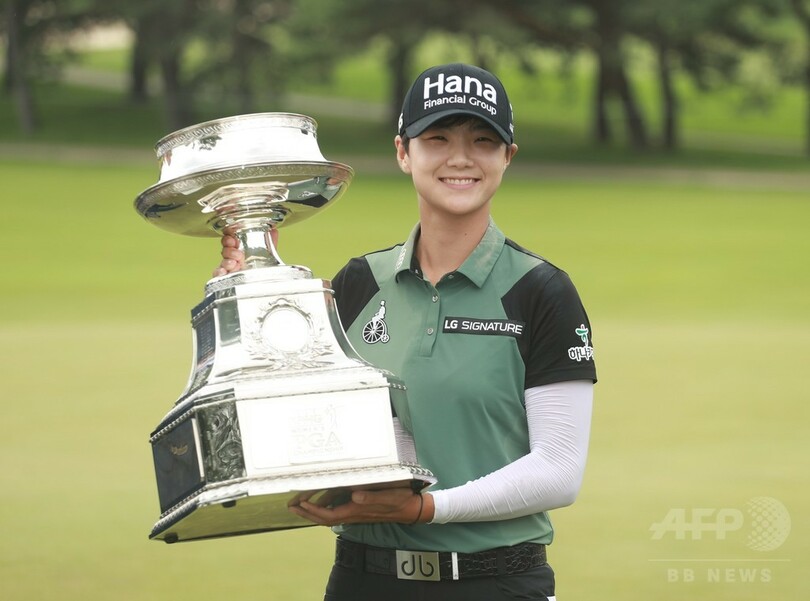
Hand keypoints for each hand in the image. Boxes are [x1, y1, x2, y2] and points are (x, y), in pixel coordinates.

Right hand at [211, 229, 280, 276]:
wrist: (262, 284)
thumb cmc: (261, 269)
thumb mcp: (267, 255)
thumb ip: (270, 243)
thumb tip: (274, 231)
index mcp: (239, 250)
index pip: (229, 240)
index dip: (229, 238)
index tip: (233, 239)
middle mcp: (233, 259)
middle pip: (225, 250)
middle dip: (229, 250)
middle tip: (238, 254)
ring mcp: (229, 269)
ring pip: (222, 263)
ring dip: (227, 262)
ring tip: (234, 263)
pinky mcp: (226, 279)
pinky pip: (218, 275)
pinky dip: (219, 272)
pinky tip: (224, 272)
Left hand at [288, 487, 432, 526]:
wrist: (411, 509)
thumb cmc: (400, 501)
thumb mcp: (387, 496)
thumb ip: (370, 497)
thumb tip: (353, 495)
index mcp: (356, 510)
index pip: (328, 514)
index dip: (312, 511)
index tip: (299, 503)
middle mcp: (353, 513)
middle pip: (324, 517)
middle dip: (307, 513)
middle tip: (291, 505)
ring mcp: (356, 512)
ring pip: (330, 514)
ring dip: (314, 510)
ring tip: (301, 503)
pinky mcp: (360, 509)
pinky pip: (338, 510)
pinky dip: (326, 507)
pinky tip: (323, 500)